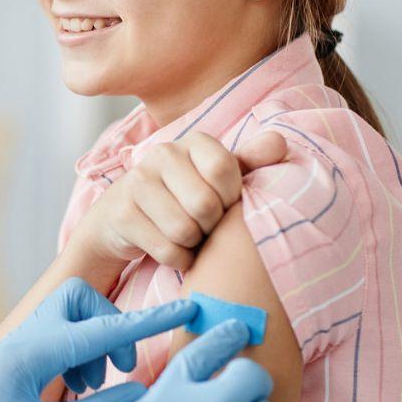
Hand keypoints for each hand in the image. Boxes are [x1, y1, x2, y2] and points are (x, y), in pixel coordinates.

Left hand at [0, 278, 197, 401]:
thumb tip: (141, 391)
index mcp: (28, 356)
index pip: (99, 329)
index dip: (147, 321)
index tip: (186, 305)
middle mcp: (19, 346)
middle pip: (78, 303)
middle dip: (109, 326)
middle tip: (120, 370)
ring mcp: (15, 357)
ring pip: (69, 324)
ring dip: (93, 348)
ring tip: (93, 389)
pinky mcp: (14, 373)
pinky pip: (57, 346)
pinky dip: (78, 362)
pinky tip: (75, 395)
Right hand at [65, 131, 287, 277]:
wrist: (125, 216)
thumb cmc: (184, 196)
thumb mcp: (218, 178)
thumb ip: (251, 162)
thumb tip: (280, 142)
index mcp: (193, 142)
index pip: (223, 169)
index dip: (229, 197)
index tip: (224, 204)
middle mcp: (162, 154)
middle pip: (204, 205)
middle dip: (210, 226)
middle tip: (205, 226)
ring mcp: (137, 182)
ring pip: (184, 230)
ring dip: (193, 245)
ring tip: (189, 237)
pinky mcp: (122, 214)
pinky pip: (166, 250)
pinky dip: (178, 260)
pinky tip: (173, 250)